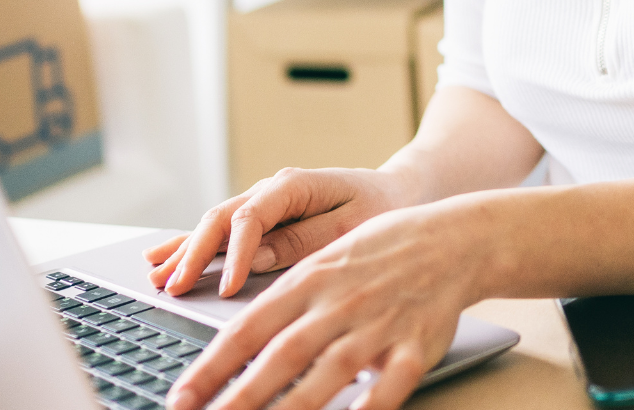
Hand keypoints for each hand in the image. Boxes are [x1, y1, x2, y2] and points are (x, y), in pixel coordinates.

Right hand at [145, 167, 405, 296]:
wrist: (398, 192)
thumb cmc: (382, 208)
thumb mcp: (352, 226)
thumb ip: (304, 241)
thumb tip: (258, 258)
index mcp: (295, 185)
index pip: (251, 218)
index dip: (235, 254)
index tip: (225, 287)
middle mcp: (273, 190)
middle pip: (221, 219)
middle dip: (194, 253)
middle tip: (174, 286)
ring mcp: (265, 203)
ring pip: (214, 225)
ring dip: (185, 251)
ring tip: (156, 275)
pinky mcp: (264, 219)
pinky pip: (223, 233)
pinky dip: (193, 246)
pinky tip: (165, 258)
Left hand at [167, 199, 486, 409]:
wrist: (452, 239)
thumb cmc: (380, 252)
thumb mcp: (323, 263)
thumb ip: (284, 304)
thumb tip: (235, 346)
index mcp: (308, 281)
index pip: (247, 328)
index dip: (211, 366)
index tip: (181, 397)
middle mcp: (337, 303)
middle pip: (280, 355)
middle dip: (238, 396)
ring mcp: (376, 326)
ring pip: (328, 372)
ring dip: (291, 409)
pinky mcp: (415, 347)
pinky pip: (389, 384)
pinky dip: (368, 406)